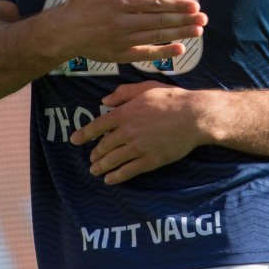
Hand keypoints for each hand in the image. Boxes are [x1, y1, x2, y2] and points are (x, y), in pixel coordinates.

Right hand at [54, 0, 207, 64]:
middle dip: (183, 20)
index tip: (194, 5)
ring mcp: (123, 39)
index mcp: (120, 1)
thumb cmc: (79, 3)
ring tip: (198, 32)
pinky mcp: (121, 54)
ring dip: (179, 34)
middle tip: (203, 19)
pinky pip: (146, 54)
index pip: (153, 3)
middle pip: (159, 21)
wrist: (62, 33)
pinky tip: (180, 49)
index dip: (175, 4)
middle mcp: (123, 21)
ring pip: (155, 37)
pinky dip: (163, 52)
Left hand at [72, 81, 210, 182]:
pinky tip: (110, 180)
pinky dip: (116, 177)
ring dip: (101, 167)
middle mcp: (127, 132)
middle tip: (92, 158)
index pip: (97, 126)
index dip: (84, 134)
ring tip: (95, 171)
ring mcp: (137, 148)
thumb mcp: (145, 87)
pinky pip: (128, 171)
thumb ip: (123, 93)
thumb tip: (104, 101)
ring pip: (113, 160)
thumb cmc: (171, 98)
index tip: (74, 140)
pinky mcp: (149, 160)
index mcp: (124, 113)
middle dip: (95, 154)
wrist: (193, 116)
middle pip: (103, 146)